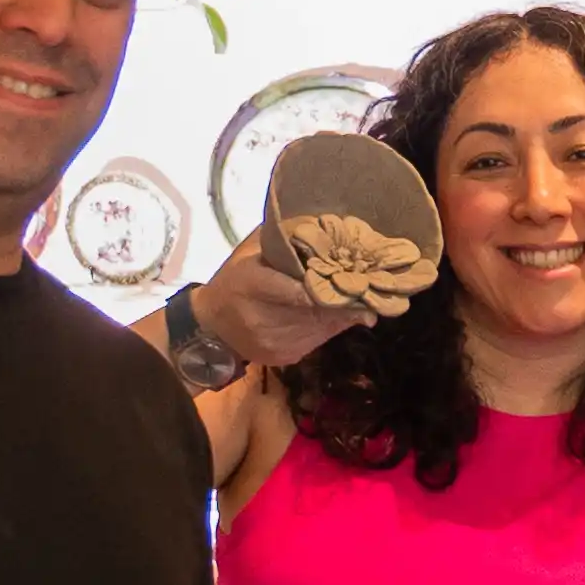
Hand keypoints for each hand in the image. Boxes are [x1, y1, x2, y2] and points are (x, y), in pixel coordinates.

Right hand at [185, 233, 357, 371]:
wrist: (210, 328)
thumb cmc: (234, 281)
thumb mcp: (250, 254)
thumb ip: (283, 242)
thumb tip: (322, 227)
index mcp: (251, 285)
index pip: (299, 290)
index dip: (331, 288)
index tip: (358, 280)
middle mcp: (262, 318)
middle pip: (316, 311)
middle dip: (347, 301)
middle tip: (373, 289)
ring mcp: (273, 342)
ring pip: (322, 328)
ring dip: (345, 315)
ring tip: (366, 301)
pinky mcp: (283, 358)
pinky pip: (318, 341)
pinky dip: (331, 327)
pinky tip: (342, 315)